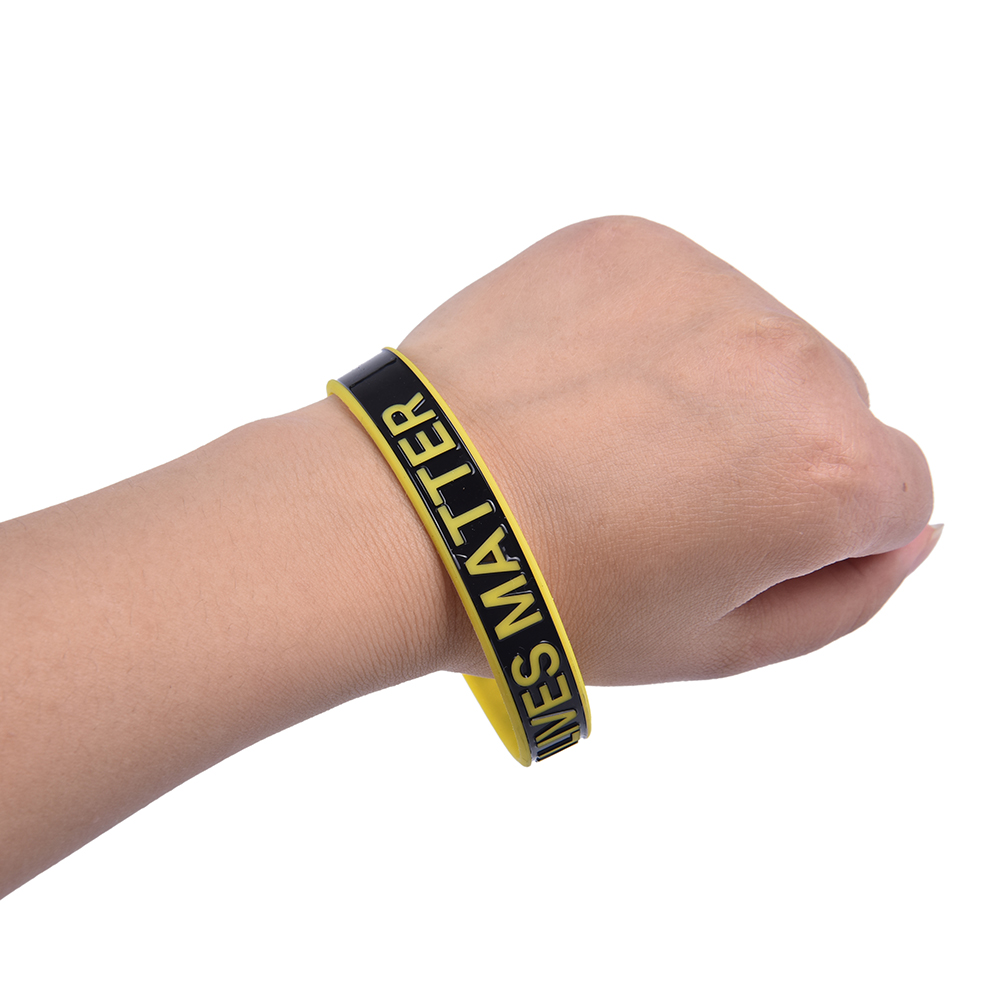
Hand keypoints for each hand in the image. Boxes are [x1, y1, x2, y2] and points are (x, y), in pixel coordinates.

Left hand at [399, 216, 935, 684]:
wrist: (406, 513)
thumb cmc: (551, 597)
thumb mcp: (718, 647)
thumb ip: (848, 598)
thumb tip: (910, 533)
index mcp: (826, 472)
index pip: (898, 490)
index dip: (818, 532)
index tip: (734, 544)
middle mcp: (787, 360)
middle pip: (834, 408)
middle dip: (772, 454)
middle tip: (655, 499)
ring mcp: (706, 286)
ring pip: (761, 344)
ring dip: (713, 388)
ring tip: (606, 443)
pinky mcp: (630, 244)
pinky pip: (683, 293)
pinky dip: (651, 337)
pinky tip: (579, 389)